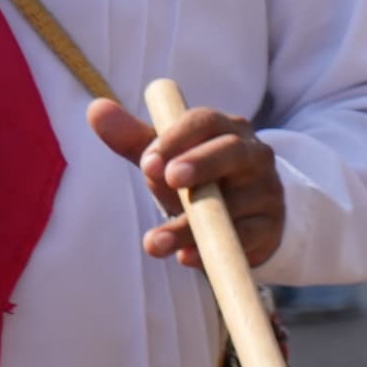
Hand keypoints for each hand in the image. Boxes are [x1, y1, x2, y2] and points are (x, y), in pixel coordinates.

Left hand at [86, 98, 286, 270]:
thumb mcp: (167, 159)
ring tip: (155, 242)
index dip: (176, 138)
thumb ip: (133, 138)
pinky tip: (186, 257)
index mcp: (226, 128)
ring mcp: (266, 190)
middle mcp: (253, 153)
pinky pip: (247, 237)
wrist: (245, 218)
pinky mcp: (270, 226)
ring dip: (193, 223)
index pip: (205, 121)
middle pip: (232, 151)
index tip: (147, 161)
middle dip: (200, 163)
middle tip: (168, 178)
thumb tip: (95, 108)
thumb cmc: (199, 179)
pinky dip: (214, 249)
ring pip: (235, 202)